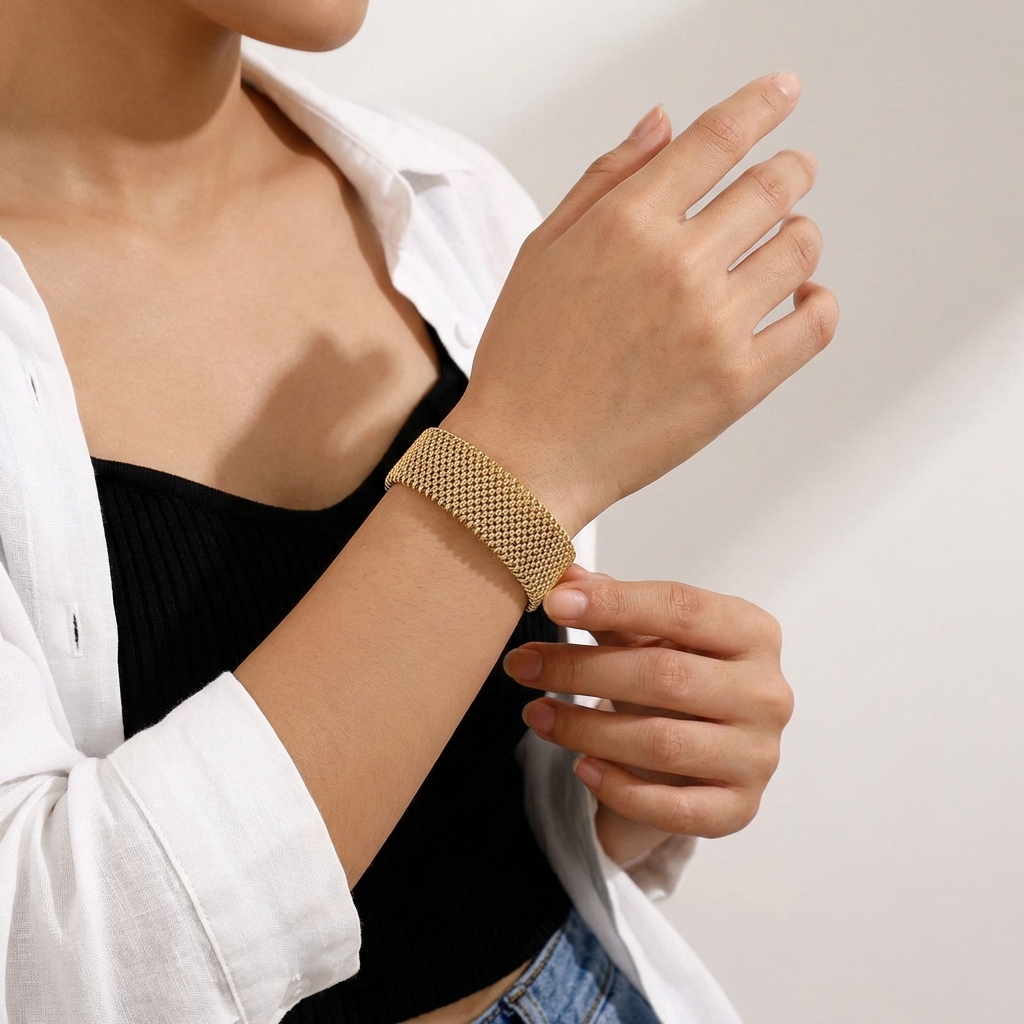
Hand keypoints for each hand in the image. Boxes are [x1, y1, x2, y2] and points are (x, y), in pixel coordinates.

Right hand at [443, 73, 837, 536]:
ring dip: (800, 234)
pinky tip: (804, 298)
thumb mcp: (543, 251)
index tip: (781, 94)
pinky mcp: (739, 382)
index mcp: (626, 224)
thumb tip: (663, 123)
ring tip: (784, 243)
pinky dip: (820, 302)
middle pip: (773, 186)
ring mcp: (714, 325)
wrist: (526, 457)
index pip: (717, 138)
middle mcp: (677, 265)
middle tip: (792, 172)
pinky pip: (815, 324)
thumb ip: (606, 180)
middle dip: (790, 169)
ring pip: (800, 249)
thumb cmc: (525, 358)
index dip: (760, 105)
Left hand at [502, 567, 792, 863]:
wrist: (705, 747)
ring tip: (535, 714)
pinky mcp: (739, 808)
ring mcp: (757, 754)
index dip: (615, 602)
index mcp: (752, 632)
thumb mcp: (648, 633)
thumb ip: (610, 603)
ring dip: (585, 729)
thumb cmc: (676, 675)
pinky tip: (581, 767)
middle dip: (582, 670)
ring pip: (661, 743)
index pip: (681, 608)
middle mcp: (766, 692)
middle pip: (664, 676)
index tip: (553, 603)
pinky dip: (620, 790)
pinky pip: (674, 809)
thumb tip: (562, 574)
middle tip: (522, 665)